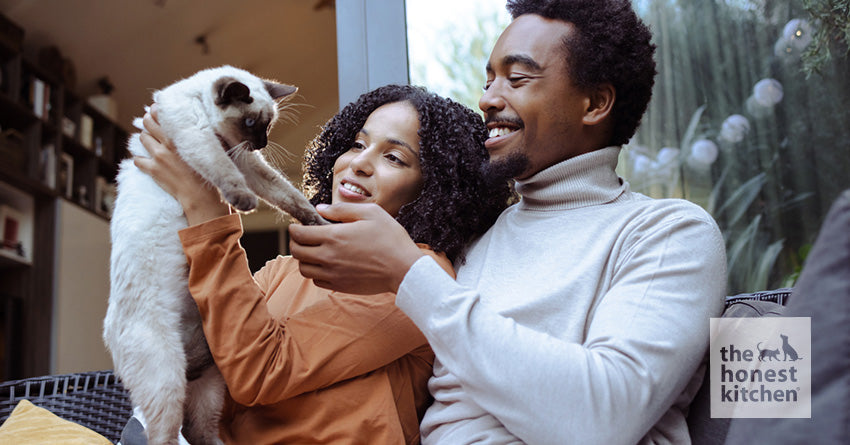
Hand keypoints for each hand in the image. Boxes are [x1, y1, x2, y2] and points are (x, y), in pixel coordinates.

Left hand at [134, 105, 229, 224]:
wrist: (200, 196)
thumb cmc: (209, 173)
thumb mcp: (210, 150)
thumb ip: (205, 136)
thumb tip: (205, 125)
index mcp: (180, 137)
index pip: (161, 116)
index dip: (157, 111)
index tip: (157, 110)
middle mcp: (166, 144)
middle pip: (148, 124)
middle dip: (148, 121)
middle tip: (151, 123)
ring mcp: (158, 157)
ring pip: (142, 139)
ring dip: (145, 139)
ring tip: (150, 141)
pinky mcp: (152, 170)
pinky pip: (138, 160)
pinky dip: (140, 160)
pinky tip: (146, 161)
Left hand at [288, 203, 424, 293]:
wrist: (404, 269)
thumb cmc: (390, 238)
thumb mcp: (370, 213)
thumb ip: (342, 209)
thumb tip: (319, 208)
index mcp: (333, 236)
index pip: (299, 234)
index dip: (294, 228)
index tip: (299, 225)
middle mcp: (328, 256)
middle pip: (296, 252)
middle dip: (295, 242)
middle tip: (303, 237)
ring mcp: (333, 274)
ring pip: (303, 269)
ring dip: (304, 259)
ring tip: (314, 251)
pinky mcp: (340, 286)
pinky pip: (316, 281)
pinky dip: (316, 272)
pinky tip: (327, 264)